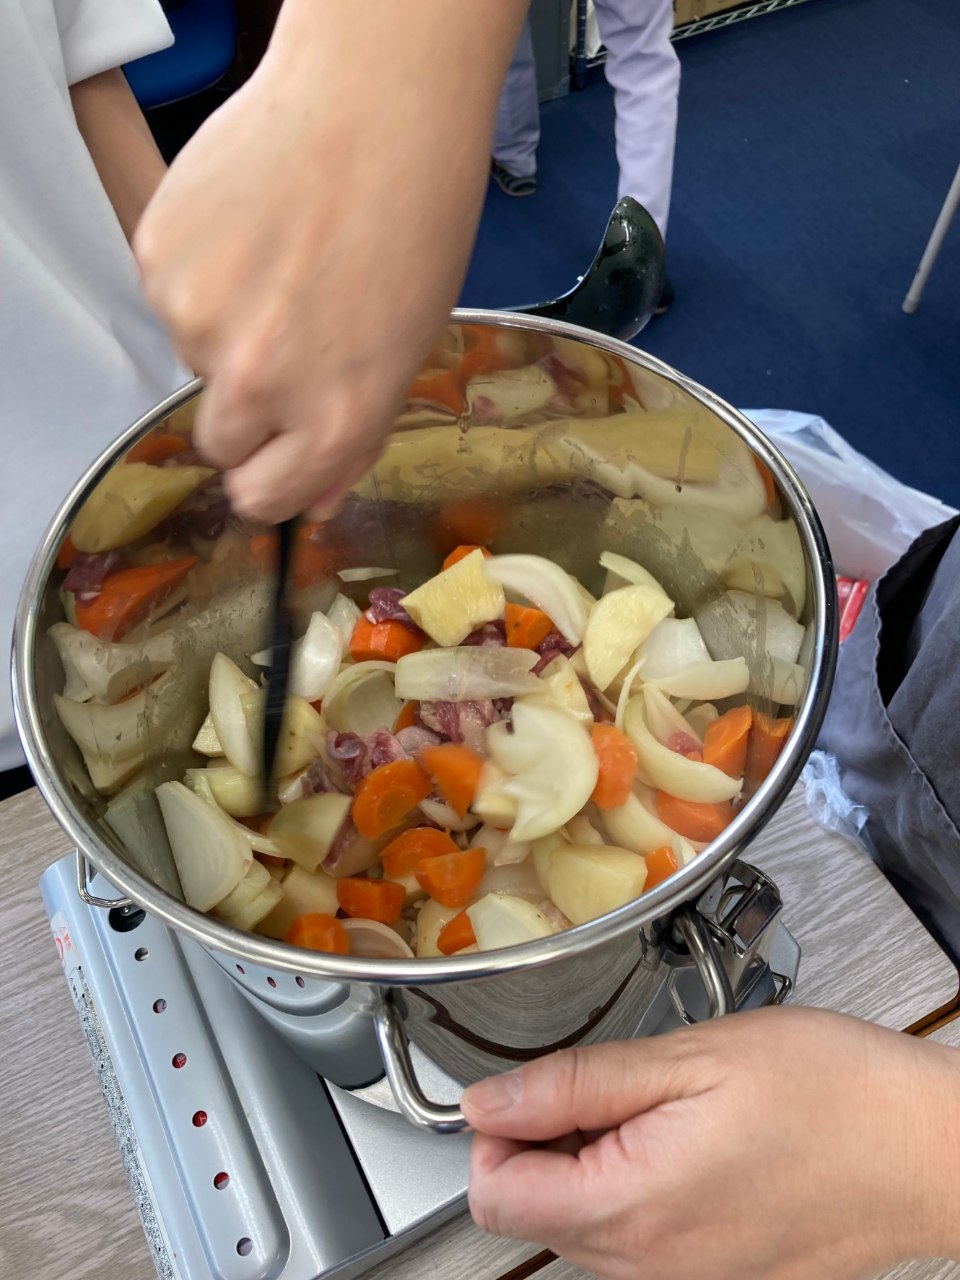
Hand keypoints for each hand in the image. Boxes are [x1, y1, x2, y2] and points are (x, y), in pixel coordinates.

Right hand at [134, 0, 526, 523]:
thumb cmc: (414, 219)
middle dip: (248, 408)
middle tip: (287, 340)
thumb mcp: (407, 352)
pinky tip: (251, 230)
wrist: (374, 104)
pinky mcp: (159, 263)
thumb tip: (318, 501)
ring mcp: (200, 323)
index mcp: (335, 420)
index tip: (278, 449)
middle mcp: (261, 385)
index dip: (271, 473)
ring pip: (195, 361)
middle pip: (220, 443)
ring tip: (280, 263)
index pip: (263, 499)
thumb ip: (355, 438)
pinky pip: (169, 298)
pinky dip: (201, 274)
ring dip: (226, 330)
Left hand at [463, 1007, 959, 1279]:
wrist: (926, 1148)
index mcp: (632, 1207)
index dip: (494, 1130)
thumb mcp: (686, 1059)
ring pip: (582, 1227)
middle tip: (613, 1085)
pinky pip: (637, 1243)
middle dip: (545, 1143)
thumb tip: (486, 1101)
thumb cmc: (829, 1094)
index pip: (493, 1196)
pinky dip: (636, 1188)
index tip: (532, 1087)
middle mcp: (651, 1267)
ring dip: (592, 1162)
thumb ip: (572, 1085)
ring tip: (661, 1108)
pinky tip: (688, 1141)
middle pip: (534, 1213)